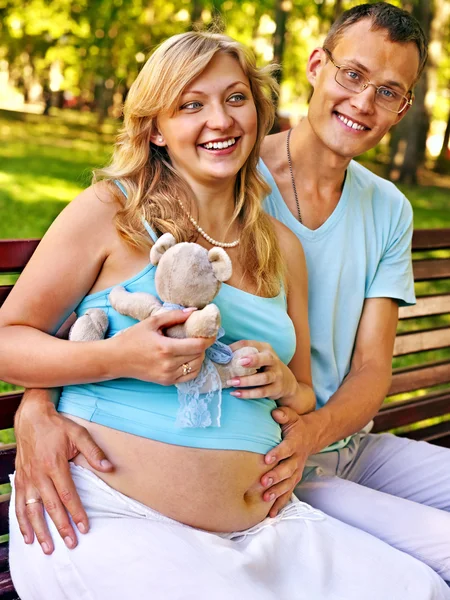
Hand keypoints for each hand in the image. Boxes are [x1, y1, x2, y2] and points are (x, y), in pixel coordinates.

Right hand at [14, 389, 112, 554]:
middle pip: (51, 507)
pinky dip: (22, 522)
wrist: (31, 418)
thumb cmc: (57, 426)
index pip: (68, 495)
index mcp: (55, 465)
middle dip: (62, 527)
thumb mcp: (78, 433)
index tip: (85, 527)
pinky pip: (19, 505)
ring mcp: (27, 479)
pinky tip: (27, 536)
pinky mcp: (20, 480)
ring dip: (40, 531)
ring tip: (48, 548)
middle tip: (72, 543)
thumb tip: (108, 467)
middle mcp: (39, 475)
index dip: (77, 513)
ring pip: (32, 510)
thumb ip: (93, 451)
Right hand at [108, 308, 214, 383]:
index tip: (211, 332)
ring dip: (199, 356)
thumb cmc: (132, 338)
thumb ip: (174, 316)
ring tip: (193, 346)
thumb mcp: (152, 322)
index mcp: (166, 348)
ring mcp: (168, 375)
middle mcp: (168, 364)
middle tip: (200, 336)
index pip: (197, 346)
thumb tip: (193, 311)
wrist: (116, 359)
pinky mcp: (167, 382)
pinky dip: (194, 367)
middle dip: (203, 345)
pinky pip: (190, 376)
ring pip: (196, 366)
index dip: (208, 339)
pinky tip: (188, 358)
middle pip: (199, 356)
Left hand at [227, 340, 295, 400]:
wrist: (285, 381)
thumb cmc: (264, 366)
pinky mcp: (275, 388)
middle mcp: (273, 360)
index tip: (226, 352)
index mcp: (265, 349)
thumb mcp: (257, 356)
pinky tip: (236, 393)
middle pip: (265, 359)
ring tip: (232, 382)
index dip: (239, 347)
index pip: (251, 344)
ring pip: (263, 378)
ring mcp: (276, 375)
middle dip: (253, 360)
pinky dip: (248, 394)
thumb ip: (243, 353)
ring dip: (246, 381)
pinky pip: (262, 392)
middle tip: (239, 363)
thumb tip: (222, 353)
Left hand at [260, 407, 310, 516]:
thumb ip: (284, 415)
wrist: (312, 436)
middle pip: (287, 470)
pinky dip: (280, 503)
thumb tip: (275, 413)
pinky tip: (271, 514)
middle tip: (263, 482)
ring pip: (288, 484)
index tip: (266, 459)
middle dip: (275, 477)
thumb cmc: (296, 425)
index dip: (277, 453)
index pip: (286, 449)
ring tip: (266, 498)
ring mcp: (296, 471)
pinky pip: (288, 493)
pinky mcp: (294, 479)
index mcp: (295, 443)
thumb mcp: (292, 417)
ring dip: (277, 492)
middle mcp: (297, 459)